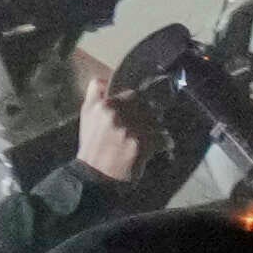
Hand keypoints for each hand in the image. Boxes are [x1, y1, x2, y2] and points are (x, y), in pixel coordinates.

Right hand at [69, 58, 165, 194]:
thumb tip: (104, 79)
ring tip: (147, 140)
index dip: (139, 105)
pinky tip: (156, 150)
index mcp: (103, 105)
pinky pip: (165, 138)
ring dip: (157, 131)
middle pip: (148, 106)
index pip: (133, 94)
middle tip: (145, 129)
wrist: (94, 174)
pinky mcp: (143, 144)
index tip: (139, 114)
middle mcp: (117, 114)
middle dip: (150, 118)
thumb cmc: (92, 144)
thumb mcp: (87, 115)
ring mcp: (130, 129)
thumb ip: (95, 94)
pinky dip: (164, 144)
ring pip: (158, 122)